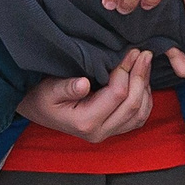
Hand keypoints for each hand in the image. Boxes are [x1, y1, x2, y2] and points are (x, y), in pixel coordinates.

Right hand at [19, 51, 155, 142]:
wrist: (38, 110)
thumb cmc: (42, 97)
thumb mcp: (49, 89)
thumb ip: (66, 87)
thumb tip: (84, 84)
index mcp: (85, 122)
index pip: (116, 95)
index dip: (126, 71)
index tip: (130, 51)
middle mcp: (99, 132)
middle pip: (132, 105)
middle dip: (140, 76)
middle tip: (144, 54)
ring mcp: (108, 133)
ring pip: (140, 114)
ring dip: (145, 87)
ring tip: (144, 64)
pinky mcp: (113, 129)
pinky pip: (138, 118)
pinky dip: (145, 99)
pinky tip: (142, 81)